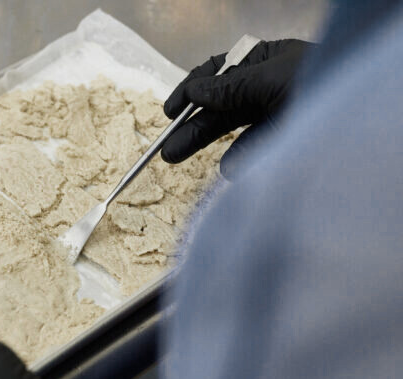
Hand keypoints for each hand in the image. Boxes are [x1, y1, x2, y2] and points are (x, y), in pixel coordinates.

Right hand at [161, 39, 314, 177]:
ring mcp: (274, 116)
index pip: (218, 73)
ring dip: (202, 143)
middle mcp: (267, 88)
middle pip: (218, 106)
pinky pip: (252, 152)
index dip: (190, 91)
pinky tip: (230, 169)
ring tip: (176, 157)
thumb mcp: (269, 79)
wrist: (359, 120)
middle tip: (166, 148)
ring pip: (229, 131)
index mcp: (265, 61)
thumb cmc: (322, 82)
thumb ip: (229, 87)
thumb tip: (194, 91)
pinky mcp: (282, 143)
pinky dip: (238, 161)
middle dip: (190, 126)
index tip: (170, 112)